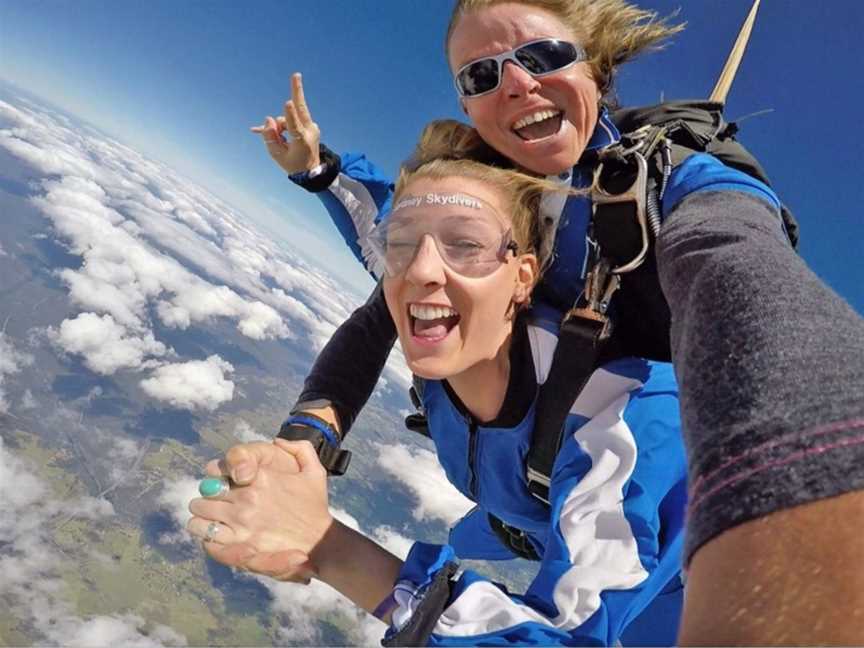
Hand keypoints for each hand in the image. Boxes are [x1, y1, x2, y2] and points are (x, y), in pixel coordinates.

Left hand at [188, 440, 332, 581]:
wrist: (320, 542)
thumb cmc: (315, 507)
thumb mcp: (315, 472)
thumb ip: (300, 449)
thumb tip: (278, 441)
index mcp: (260, 478)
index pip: (217, 470)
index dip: (217, 477)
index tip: (224, 485)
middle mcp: (247, 499)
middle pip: (205, 494)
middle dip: (208, 498)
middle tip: (218, 505)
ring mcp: (241, 523)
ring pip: (199, 516)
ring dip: (202, 518)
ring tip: (213, 521)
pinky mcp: (238, 547)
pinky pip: (206, 538)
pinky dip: (207, 537)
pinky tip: (215, 536)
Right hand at [250, 72, 320, 174]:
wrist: (311, 170)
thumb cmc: (292, 164)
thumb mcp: (277, 155)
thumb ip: (270, 137)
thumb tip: (268, 118)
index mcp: (301, 142)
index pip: (295, 126)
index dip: (290, 115)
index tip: (288, 103)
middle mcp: (309, 132)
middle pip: (301, 109)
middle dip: (297, 91)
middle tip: (296, 74)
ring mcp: (311, 127)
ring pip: (289, 119)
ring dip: (280, 127)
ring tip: (281, 140)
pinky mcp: (309, 125)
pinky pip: (292, 121)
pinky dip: (282, 127)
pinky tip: (259, 129)